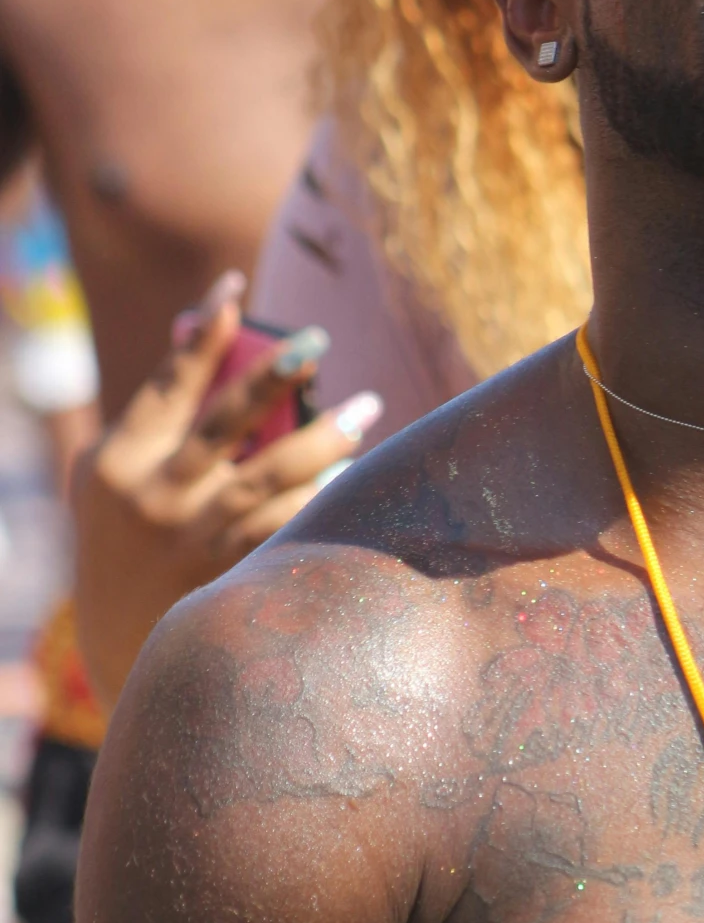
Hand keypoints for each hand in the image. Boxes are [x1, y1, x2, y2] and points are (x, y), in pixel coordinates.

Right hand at [73, 270, 382, 707]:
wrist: (120, 636)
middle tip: (317, 339)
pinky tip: (357, 474)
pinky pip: (289, 526)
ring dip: (325, 438)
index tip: (234, 287)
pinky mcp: (233, 574)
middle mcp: (157, 496)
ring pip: (271, 477)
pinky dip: (324, 498)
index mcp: (121, 461)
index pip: (168, 384)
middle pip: (226, 423)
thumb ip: (156, 412)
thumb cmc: (126, 532)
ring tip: (368, 408)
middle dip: (272, 376)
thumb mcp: (116, 472)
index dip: (202, 334)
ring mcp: (197, 538)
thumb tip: (201, 324)